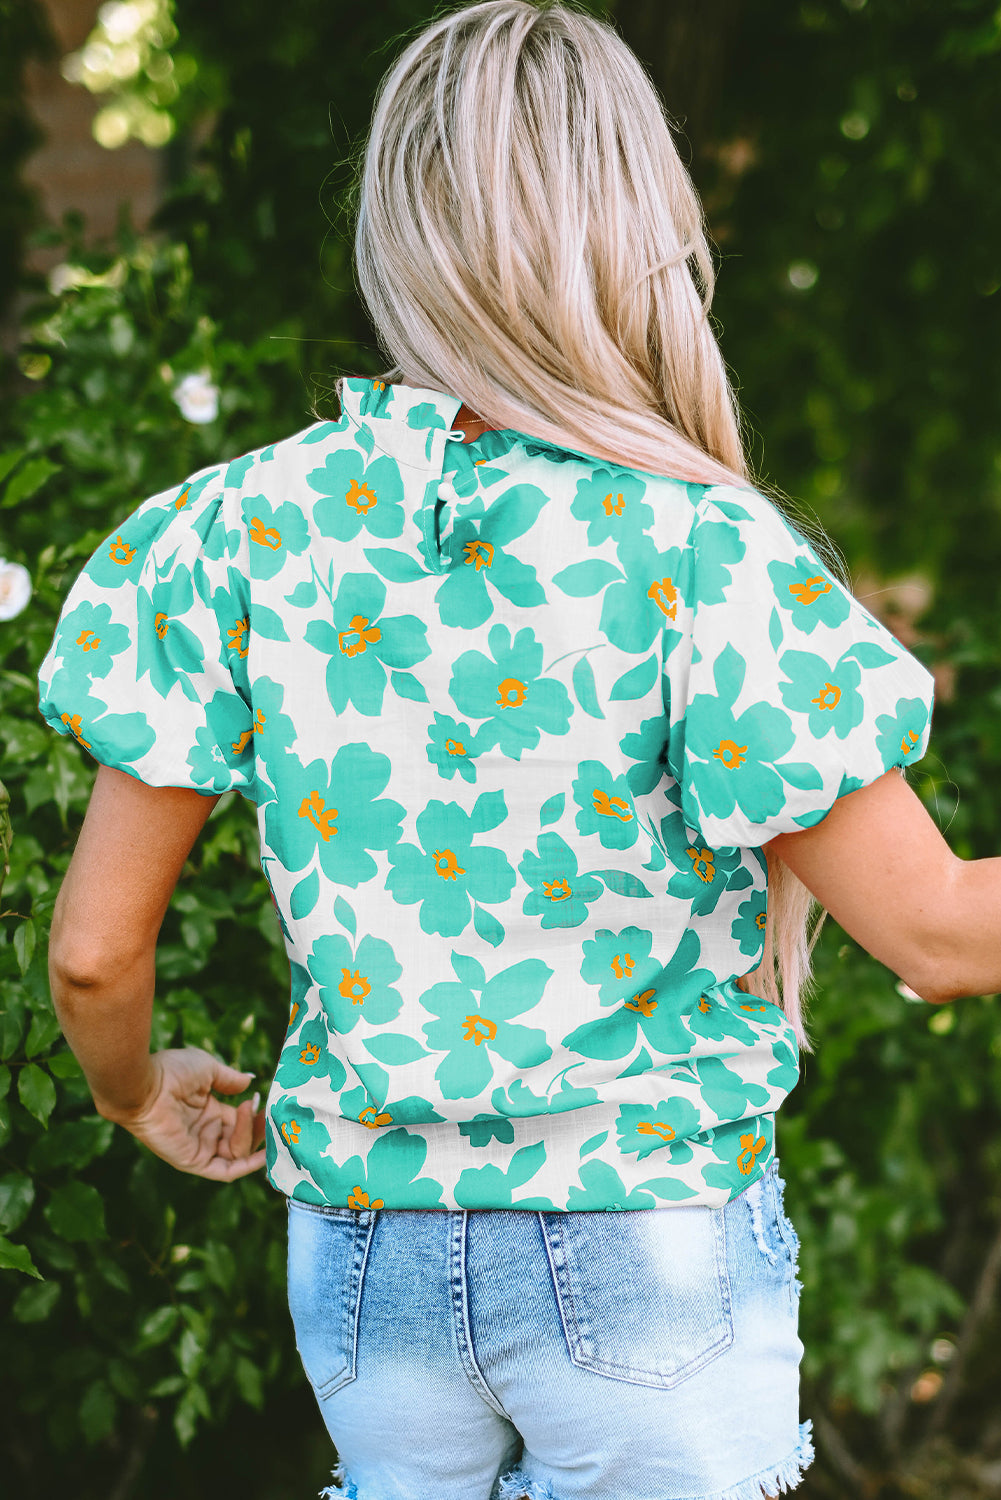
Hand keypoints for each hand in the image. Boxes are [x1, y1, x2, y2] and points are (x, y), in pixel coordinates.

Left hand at [98, 1047, 266, 1180]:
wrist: (145, 1084)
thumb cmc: (172, 1071)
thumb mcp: (207, 1069)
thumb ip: (230, 1079)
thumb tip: (250, 1082)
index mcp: (206, 1111)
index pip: (239, 1122)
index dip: (254, 1116)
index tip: (265, 1102)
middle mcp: (204, 1132)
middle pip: (240, 1140)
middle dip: (257, 1129)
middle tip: (267, 1113)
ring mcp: (198, 1148)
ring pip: (236, 1154)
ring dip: (251, 1137)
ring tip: (253, 1114)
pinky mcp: (193, 1161)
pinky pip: (225, 1171)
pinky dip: (246, 1166)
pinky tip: (263, 1154)